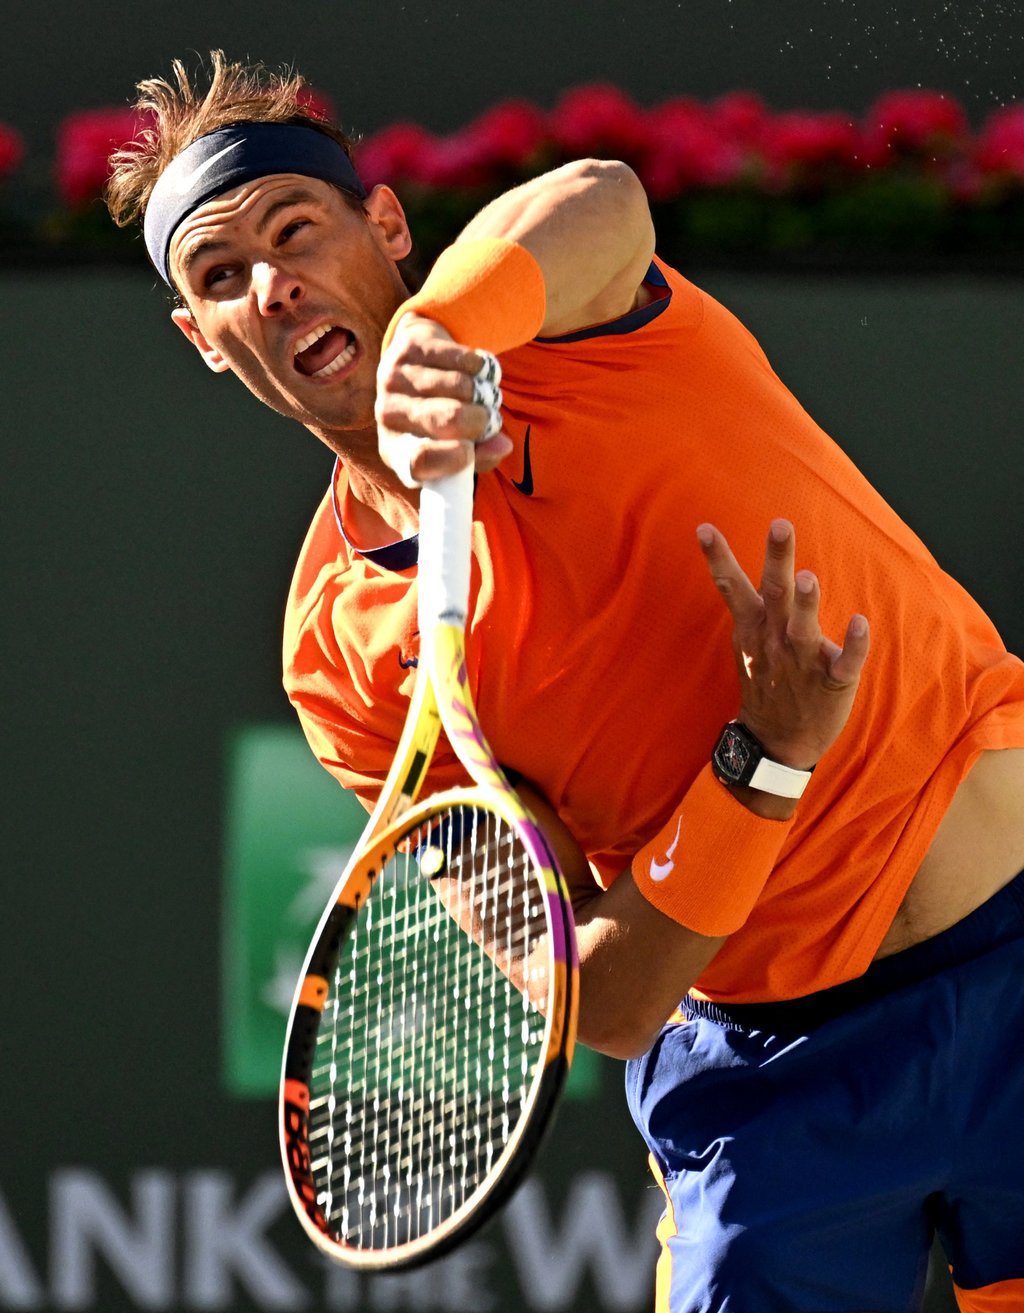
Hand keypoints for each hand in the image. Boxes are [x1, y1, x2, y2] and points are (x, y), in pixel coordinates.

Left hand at [375, 313, 512, 483]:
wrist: (414, 364)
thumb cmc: (440, 417)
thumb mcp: (454, 447)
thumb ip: (481, 455)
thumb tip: (503, 445)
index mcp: (396, 450)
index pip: (420, 461)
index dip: (452, 457)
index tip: (470, 450)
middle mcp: (387, 415)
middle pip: (448, 419)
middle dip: (481, 420)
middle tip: (488, 418)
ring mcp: (394, 377)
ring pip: (461, 386)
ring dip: (484, 391)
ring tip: (482, 394)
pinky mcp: (411, 347)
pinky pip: (462, 359)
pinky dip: (480, 367)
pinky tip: (477, 372)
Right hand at [698, 519, 869, 771]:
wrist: (778, 742)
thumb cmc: (768, 682)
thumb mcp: (748, 642)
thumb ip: (747, 604)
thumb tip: (724, 562)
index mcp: (755, 629)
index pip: (733, 587)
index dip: (719, 558)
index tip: (705, 527)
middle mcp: (776, 641)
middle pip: (775, 595)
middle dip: (777, 560)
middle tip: (780, 525)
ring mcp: (803, 663)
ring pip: (803, 629)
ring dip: (806, 604)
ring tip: (807, 577)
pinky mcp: (833, 683)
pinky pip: (845, 663)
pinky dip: (853, 644)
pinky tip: (860, 622)